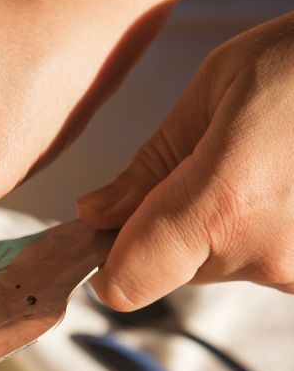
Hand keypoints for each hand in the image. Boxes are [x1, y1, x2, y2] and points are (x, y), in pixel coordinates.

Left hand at [78, 12, 293, 305]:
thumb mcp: (217, 88)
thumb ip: (150, 164)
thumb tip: (97, 213)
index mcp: (220, 203)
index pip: (126, 283)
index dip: (112, 261)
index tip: (112, 233)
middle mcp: (264, 252)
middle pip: (177, 270)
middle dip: (176, 228)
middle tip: (211, 165)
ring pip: (229, 266)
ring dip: (229, 229)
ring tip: (268, 164)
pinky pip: (274, 263)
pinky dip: (271, 229)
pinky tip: (287, 182)